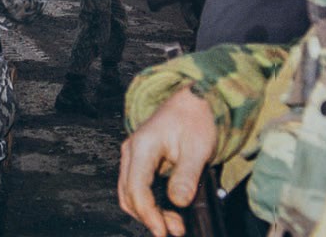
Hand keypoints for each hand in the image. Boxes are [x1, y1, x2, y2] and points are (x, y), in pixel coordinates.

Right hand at [118, 87, 215, 235]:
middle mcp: (132, 151)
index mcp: (142, 146)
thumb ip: (186, 176)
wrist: (195, 101)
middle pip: (128, 194)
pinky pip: (137, 188)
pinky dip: (150, 204)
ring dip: (149, 213)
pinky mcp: (140, 161)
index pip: (136, 188)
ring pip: (130, 193)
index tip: (163, 231)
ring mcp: (133, 156)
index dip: (148, 214)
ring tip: (175, 224)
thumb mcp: (197, 148)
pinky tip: (169, 212)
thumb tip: (178, 202)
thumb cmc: (196, 119)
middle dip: (149, 217)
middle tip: (176, 229)